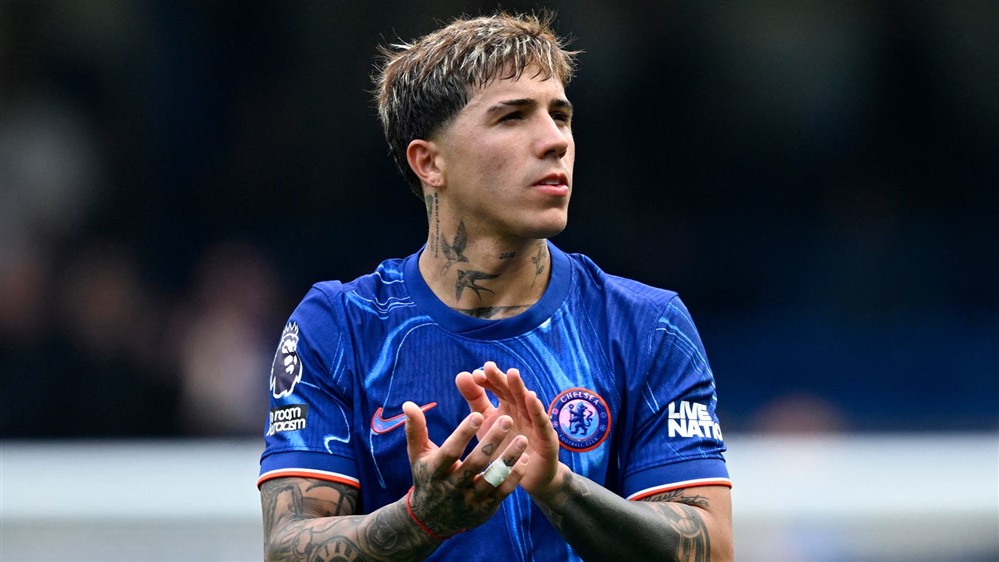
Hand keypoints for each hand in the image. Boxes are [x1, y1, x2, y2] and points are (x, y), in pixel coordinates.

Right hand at [402, 401, 528, 537]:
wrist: (431, 519)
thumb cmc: (427, 477)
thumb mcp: (417, 455)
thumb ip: (415, 429)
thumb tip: (408, 404)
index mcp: (436, 471)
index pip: (450, 452)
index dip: (463, 434)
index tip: (478, 414)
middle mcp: (453, 487)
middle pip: (474, 463)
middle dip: (491, 441)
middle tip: (507, 419)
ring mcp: (470, 499)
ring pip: (492, 479)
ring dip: (508, 459)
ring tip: (522, 439)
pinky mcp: (484, 509)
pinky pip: (502, 492)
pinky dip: (514, 476)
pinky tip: (525, 458)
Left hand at [455, 362, 565, 497]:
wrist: (527, 477)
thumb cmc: (505, 447)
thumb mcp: (486, 423)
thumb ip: (476, 400)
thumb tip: (462, 374)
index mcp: (508, 406)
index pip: (497, 389)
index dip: (488, 382)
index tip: (475, 375)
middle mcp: (522, 411)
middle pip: (512, 392)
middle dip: (501, 379)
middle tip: (489, 367)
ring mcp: (536, 423)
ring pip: (527, 403)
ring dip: (520, 388)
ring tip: (512, 374)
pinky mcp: (547, 438)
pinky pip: (542, 423)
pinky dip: (537, 410)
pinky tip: (532, 398)